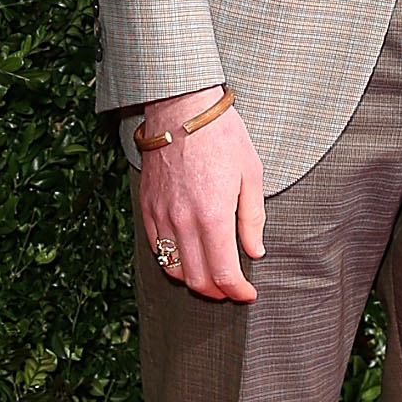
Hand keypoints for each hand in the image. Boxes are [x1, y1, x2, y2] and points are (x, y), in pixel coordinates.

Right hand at [137, 87, 265, 302]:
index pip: (224, 274)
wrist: (181, 107)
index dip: (238, 291)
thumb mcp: (251, 174)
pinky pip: (156, 248)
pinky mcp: (146, 207)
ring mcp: (160, 216)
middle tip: (232, 290)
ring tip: (210, 277)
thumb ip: (252, 219)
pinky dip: (172, 261)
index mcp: (213, 216)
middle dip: (217, 293)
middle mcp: (182, 222)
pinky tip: (188, 256)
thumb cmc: (222, 136)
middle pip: (196, 280)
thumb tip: (255, 251)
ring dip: (193, 281)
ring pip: (173, 269)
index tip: (248, 293)